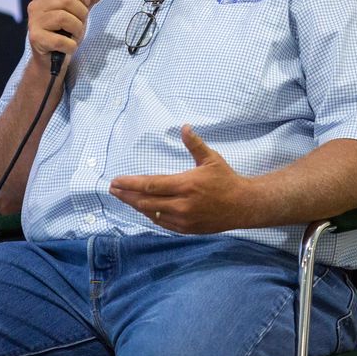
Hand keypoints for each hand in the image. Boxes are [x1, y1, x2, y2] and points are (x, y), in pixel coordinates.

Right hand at [26, 0, 105, 63]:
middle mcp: (36, 4)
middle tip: (80, 23)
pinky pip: (60, 39)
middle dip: (81, 13)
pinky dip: (71, 45)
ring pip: (63, 17)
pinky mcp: (35, 38)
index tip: (85, 3)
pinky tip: (68, 46)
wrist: (52, 58)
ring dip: (77, 29)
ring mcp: (33, 21)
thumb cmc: (64, 31)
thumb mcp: (78, 12)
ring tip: (74, 35)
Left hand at [109, 125, 254, 233]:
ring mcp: (184, 219)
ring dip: (136, 206)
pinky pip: (163, 223)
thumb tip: (185, 127)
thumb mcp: (211, 159)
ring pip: (152, 214)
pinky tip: (143, 209)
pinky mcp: (187, 229)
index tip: (116, 181)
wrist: (243, 206)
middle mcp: (182, 204)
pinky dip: (150, 215)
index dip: (130, 184)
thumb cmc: (226, 179)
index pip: (151, 185)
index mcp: (186, 185)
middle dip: (127, 196)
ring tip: (124, 198)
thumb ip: (195, 144)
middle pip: (146, 202)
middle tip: (113, 190)